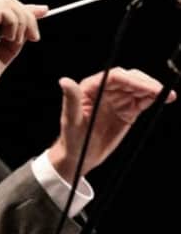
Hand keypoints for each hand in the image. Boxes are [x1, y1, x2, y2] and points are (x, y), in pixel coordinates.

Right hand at [0, 0, 47, 113]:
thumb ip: (10, 45)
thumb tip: (27, 34)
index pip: (3, 9)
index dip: (25, 9)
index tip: (44, 12)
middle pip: (7, 1)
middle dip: (27, 15)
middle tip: (35, 37)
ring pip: (6, 2)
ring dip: (21, 21)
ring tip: (17, 42)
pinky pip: (3, 11)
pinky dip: (14, 24)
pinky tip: (10, 40)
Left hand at [49, 67, 176, 181]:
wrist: (79, 156)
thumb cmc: (71, 137)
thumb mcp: (70, 120)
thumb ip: (71, 100)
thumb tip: (65, 81)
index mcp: (90, 88)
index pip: (113, 77)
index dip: (132, 80)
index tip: (147, 87)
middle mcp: (104, 90)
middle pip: (129, 79)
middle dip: (145, 83)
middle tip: (161, 91)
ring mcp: (116, 100)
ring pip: (137, 89)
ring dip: (153, 90)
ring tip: (168, 95)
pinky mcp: (126, 111)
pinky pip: (142, 101)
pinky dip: (154, 98)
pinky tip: (166, 98)